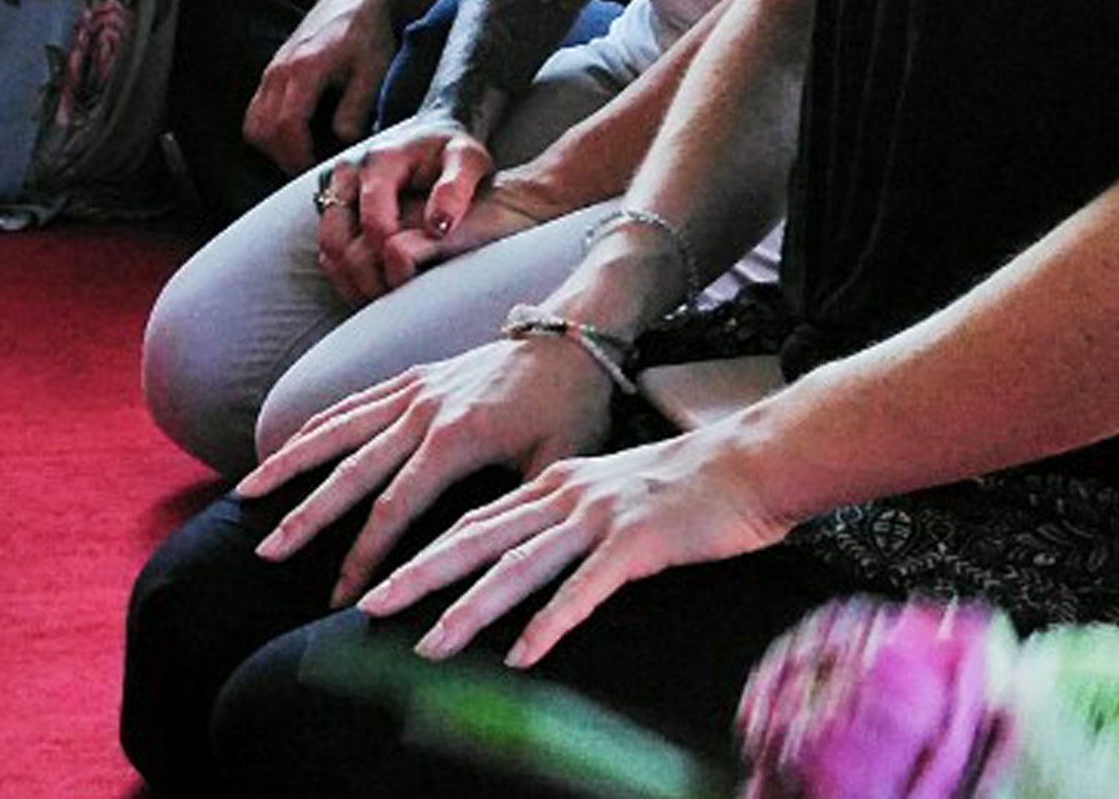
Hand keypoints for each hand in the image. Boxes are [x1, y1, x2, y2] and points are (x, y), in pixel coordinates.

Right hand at [238, 335, 615, 606]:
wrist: (572, 339)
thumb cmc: (571, 409)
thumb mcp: (557, 466)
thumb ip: (515, 511)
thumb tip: (488, 570)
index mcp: (457, 437)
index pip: (395, 507)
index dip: (366, 556)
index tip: (344, 599)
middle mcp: (424, 409)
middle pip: (350, 469)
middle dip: (305, 515)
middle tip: (267, 551)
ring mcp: (413, 389)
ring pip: (336, 427)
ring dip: (289, 462)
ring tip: (246, 492)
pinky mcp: (412, 376)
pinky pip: (352, 401)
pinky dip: (315, 424)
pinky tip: (285, 446)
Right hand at [246, 0, 396, 176]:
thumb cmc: (369, 35)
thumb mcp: (373, 72)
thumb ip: (356, 107)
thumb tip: (341, 140)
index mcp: (305, 68)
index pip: (286, 125)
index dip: (297, 155)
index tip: (313, 170)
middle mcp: (280, 69)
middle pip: (261, 128)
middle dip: (281, 156)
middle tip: (307, 169)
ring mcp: (272, 69)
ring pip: (253, 121)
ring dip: (272, 145)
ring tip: (301, 154)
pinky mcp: (272, 70)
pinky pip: (256, 109)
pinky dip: (268, 129)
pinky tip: (296, 134)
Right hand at [312, 115, 499, 303]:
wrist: (431, 132)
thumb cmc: (452, 151)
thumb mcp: (468, 160)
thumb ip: (456, 188)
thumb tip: (438, 228)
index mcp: (382, 159)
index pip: (373, 218)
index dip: (389, 255)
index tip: (412, 281)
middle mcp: (349, 171)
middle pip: (337, 237)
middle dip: (363, 276)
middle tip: (393, 303)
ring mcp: (334, 187)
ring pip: (326, 246)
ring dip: (349, 280)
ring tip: (382, 303)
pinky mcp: (331, 202)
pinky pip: (327, 246)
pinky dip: (344, 272)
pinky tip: (372, 289)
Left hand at [360, 426, 792, 668]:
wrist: (750, 462)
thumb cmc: (684, 486)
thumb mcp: (608, 495)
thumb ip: (564, 519)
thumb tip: (522, 560)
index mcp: (552, 482)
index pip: (471, 520)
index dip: (419, 550)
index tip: (375, 578)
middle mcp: (563, 495)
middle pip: (475, 538)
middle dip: (416, 575)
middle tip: (367, 605)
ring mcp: (597, 517)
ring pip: (518, 567)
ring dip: (470, 608)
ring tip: (430, 643)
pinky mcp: (635, 542)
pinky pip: (582, 589)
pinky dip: (549, 623)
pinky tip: (524, 656)